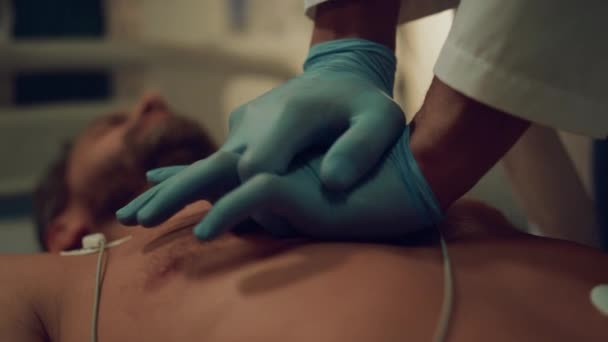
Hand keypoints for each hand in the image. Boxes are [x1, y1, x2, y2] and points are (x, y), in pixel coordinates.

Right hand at [116, 38, 407, 231]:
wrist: (341, 75)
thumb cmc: (364, 104)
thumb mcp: (381, 119)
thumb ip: (361, 148)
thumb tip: (330, 184)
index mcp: (288, 119)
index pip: (257, 168)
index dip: (250, 199)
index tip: (241, 228)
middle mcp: (256, 124)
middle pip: (212, 164)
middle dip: (177, 194)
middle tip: (139, 220)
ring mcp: (245, 128)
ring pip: (203, 164)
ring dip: (168, 190)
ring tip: (130, 215)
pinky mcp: (243, 132)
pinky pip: (215, 162)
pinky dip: (184, 179)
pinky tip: (151, 184)